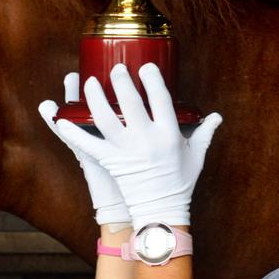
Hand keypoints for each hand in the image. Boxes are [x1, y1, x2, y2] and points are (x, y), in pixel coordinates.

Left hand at [52, 63, 221, 230]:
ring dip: (95, 98)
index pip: (161, 100)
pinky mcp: (110, 162)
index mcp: (168, 135)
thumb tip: (216, 116)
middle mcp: (146, 140)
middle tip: (116, 68)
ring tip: (88, 81)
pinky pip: (88, 144)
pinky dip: (73, 132)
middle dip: (121, 82)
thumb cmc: (180, 183)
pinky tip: (62, 119)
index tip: (146, 67)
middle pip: (131, 104)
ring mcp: (126, 151)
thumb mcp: (196, 156)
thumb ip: (204, 133)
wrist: (161, 211)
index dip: (152, 80)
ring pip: (106, 118)